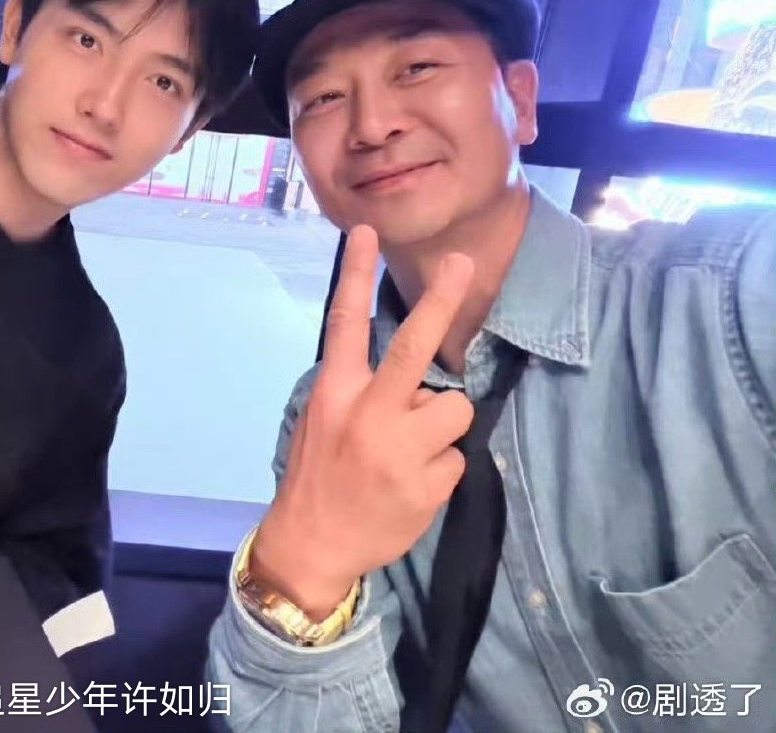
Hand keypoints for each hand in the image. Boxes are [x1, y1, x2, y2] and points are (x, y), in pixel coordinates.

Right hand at [250, 225, 475, 616]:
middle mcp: (367, 414)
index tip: (365, 232)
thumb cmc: (318, 474)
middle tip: (462, 263)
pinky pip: (456, 457)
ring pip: (453, 407)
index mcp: (336, 393)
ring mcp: (399, 450)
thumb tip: (416, 372)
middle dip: (441, 302)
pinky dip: (441, 468)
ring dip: (442, 423)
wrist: (313, 544)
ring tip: (413, 449)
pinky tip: (413, 485)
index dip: (354, 274)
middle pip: (413, 348)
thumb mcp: (322, 420)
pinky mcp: (427, 485)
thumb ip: (361, 390)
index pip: (345, 323)